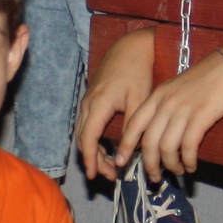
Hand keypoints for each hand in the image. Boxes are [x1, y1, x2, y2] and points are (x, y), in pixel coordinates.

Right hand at [76, 28, 158, 180]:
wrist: (130, 47)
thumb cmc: (137, 72)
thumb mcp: (138, 102)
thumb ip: (131, 131)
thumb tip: (124, 157)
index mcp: (98, 105)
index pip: (89, 139)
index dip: (91, 160)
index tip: (95, 175)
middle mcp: (88, 104)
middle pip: (83, 139)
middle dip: (94, 160)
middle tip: (109, 175)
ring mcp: (87, 101)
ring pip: (83, 133)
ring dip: (93, 151)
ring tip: (109, 166)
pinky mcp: (91, 99)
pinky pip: (86, 125)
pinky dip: (93, 140)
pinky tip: (107, 148)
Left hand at [113, 42, 222, 178]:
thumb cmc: (204, 79)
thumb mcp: (175, 89)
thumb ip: (163, 108)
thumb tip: (156, 134)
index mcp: (157, 96)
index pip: (134, 125)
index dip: (125, 146)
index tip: (121, 162)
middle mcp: (166, 104)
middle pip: (149, 142)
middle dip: (150, 164)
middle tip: (154, 177)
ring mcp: (183, 110)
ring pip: (167, 148)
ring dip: (171, 165)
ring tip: (177, 171)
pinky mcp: (201, 117)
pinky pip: (189, 146)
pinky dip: (188, 160)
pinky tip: (191, 166)